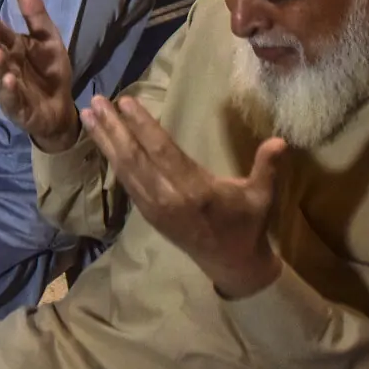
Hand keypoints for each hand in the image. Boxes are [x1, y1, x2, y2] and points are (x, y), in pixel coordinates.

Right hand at [0, 0, 80, 152]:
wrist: (60, 108)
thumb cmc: (50, 71)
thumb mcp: (48, 39)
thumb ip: (35, 15)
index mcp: (13, 48)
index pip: (0, 35)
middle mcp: (6, 66)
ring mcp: (9, 88)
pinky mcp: (17, 107)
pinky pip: (11, 98)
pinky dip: (9, 90)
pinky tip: (10, 80)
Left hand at [81, 93, 287, 299]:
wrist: (232, 266)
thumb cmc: (247, 226)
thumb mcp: (262, 197)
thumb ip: (267, 167)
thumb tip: (280, 141)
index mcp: (195, 191)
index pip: (162, 152)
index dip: (142, 126)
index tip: (125, 101)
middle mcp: (168, 198)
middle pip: (134, 158)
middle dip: (112, 128)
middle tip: (95, 101)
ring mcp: (154, 207)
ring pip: (124, 169)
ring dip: (104, 141)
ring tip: (88, 115)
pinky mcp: (147, 213)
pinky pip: (126, 182)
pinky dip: (112, 159)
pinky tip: (102, 142)